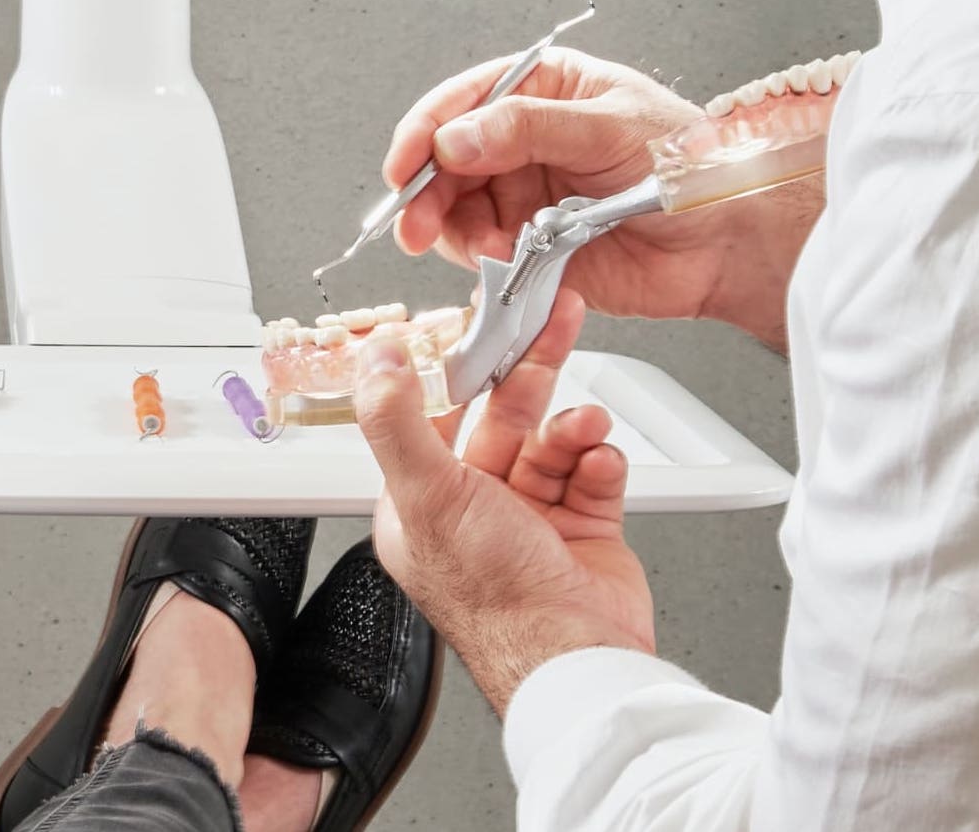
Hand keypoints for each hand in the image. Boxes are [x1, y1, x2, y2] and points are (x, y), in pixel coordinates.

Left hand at [356, 290, 652, 713]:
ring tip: (585, 424)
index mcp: (425, 504)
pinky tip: (600, 463)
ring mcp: (534, 520)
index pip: (435, 414)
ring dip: (572, 425)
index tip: (478, 322)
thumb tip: (377, 362)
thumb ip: (397, 420)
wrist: (576, 655)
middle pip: (503, 417)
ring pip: (553, 441)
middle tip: (553, 323)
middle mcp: (476, 511)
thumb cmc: (497, 599)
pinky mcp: (585, 529)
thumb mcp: (429, 494)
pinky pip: (594, 471)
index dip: (459, 366)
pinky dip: (601, 461)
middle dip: (529, 371)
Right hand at [382, 47, 821, 349]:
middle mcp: (526, 140)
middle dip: (425, 187)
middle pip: (448, 157)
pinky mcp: (531, 247)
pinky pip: (482, 252)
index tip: (408, 161)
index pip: (468, 98)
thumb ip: (531, 128)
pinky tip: (499, 260)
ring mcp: (526, 195)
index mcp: (547, 90)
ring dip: (445, 226)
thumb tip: (457, 137)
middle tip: (415, 218)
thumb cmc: (693, 166)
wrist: (729, 242)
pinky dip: (476, 259)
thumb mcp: (613, 127)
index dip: (428, 128)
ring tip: (461, 243)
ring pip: (455, 207)